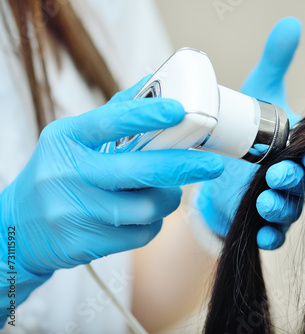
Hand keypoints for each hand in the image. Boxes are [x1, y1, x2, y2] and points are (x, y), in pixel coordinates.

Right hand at [0, 76, 223, 275]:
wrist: (17, 229)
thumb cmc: (55, 175)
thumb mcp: (72, 140)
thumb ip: (113, 115)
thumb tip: (150, 82)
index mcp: (67, 139)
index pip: (111, 122)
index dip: (149, 115)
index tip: (179, 110)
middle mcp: (68, 173)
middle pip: (141, 170)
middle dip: (185, 166)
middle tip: (212, 164)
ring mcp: (74, 211)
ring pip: (148, 206)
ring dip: (167, 199)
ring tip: (163, 191)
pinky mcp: (85, 242)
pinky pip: (141, 233)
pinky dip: (152, 223)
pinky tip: (141, 215)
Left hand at [197, 17, 304, 249]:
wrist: (219, 161)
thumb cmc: (244, 126)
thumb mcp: (258, 93)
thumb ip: (275, 62)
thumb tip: (290, 22)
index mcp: (298, 147)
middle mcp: (295, 175)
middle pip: (304, 183)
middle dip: (293, 179)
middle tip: (276, 174)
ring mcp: (281, 199)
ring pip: (290, 209)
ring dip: (281, 207)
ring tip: (264, 199)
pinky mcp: (263, 220)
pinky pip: (275, 233)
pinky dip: (271, 236)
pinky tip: (261, 234)